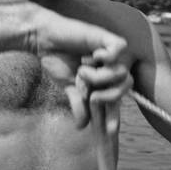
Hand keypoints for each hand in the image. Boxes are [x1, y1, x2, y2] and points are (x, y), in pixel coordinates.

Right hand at [34, 7, 128, 127]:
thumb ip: (78, 103)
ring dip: (100, 77)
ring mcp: (109, 52)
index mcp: (104, 79)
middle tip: (89, 95)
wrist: (44, 40)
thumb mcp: (68, 87)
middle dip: (109, 96)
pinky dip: (108, 56)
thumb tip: (82, 126)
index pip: (116, 100)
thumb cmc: (57, 60)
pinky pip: (120, 47)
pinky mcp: (104, 37)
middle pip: (126, 86)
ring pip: (121, 72)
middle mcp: (110, 66)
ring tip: (82, 70)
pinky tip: (95, 55)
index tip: (109, 132)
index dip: (114, 116)